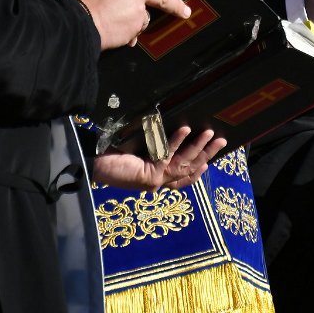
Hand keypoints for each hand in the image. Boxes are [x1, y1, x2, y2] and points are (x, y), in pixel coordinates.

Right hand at [70, 0, 190, 49]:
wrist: (77, 21)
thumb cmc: (78, 5)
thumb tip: (117, 4)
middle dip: (173, 6)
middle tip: (186, 12)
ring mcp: (138, 5)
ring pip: (141, 18)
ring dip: (132, 25)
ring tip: (111, 28)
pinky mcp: (138, 22)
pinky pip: (136, 31)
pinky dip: (128, 36)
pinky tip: (114, 35)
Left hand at [93, 126, 226, 190]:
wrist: (91, 165)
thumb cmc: (111, 156)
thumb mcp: (137, 153)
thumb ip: (153, 149)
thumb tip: (169, 130)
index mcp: (157, 179)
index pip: (185, 178)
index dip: (200, 168)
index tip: (212, 157)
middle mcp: (158, 182)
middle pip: (190, 170)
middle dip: (208, 154)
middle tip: (222, 140)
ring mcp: (155, 180)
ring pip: (184, 165)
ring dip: (199, 147)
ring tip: (210, 133)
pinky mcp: (148, 174)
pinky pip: (167, 156)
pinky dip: (176, 142)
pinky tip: (184, 129)